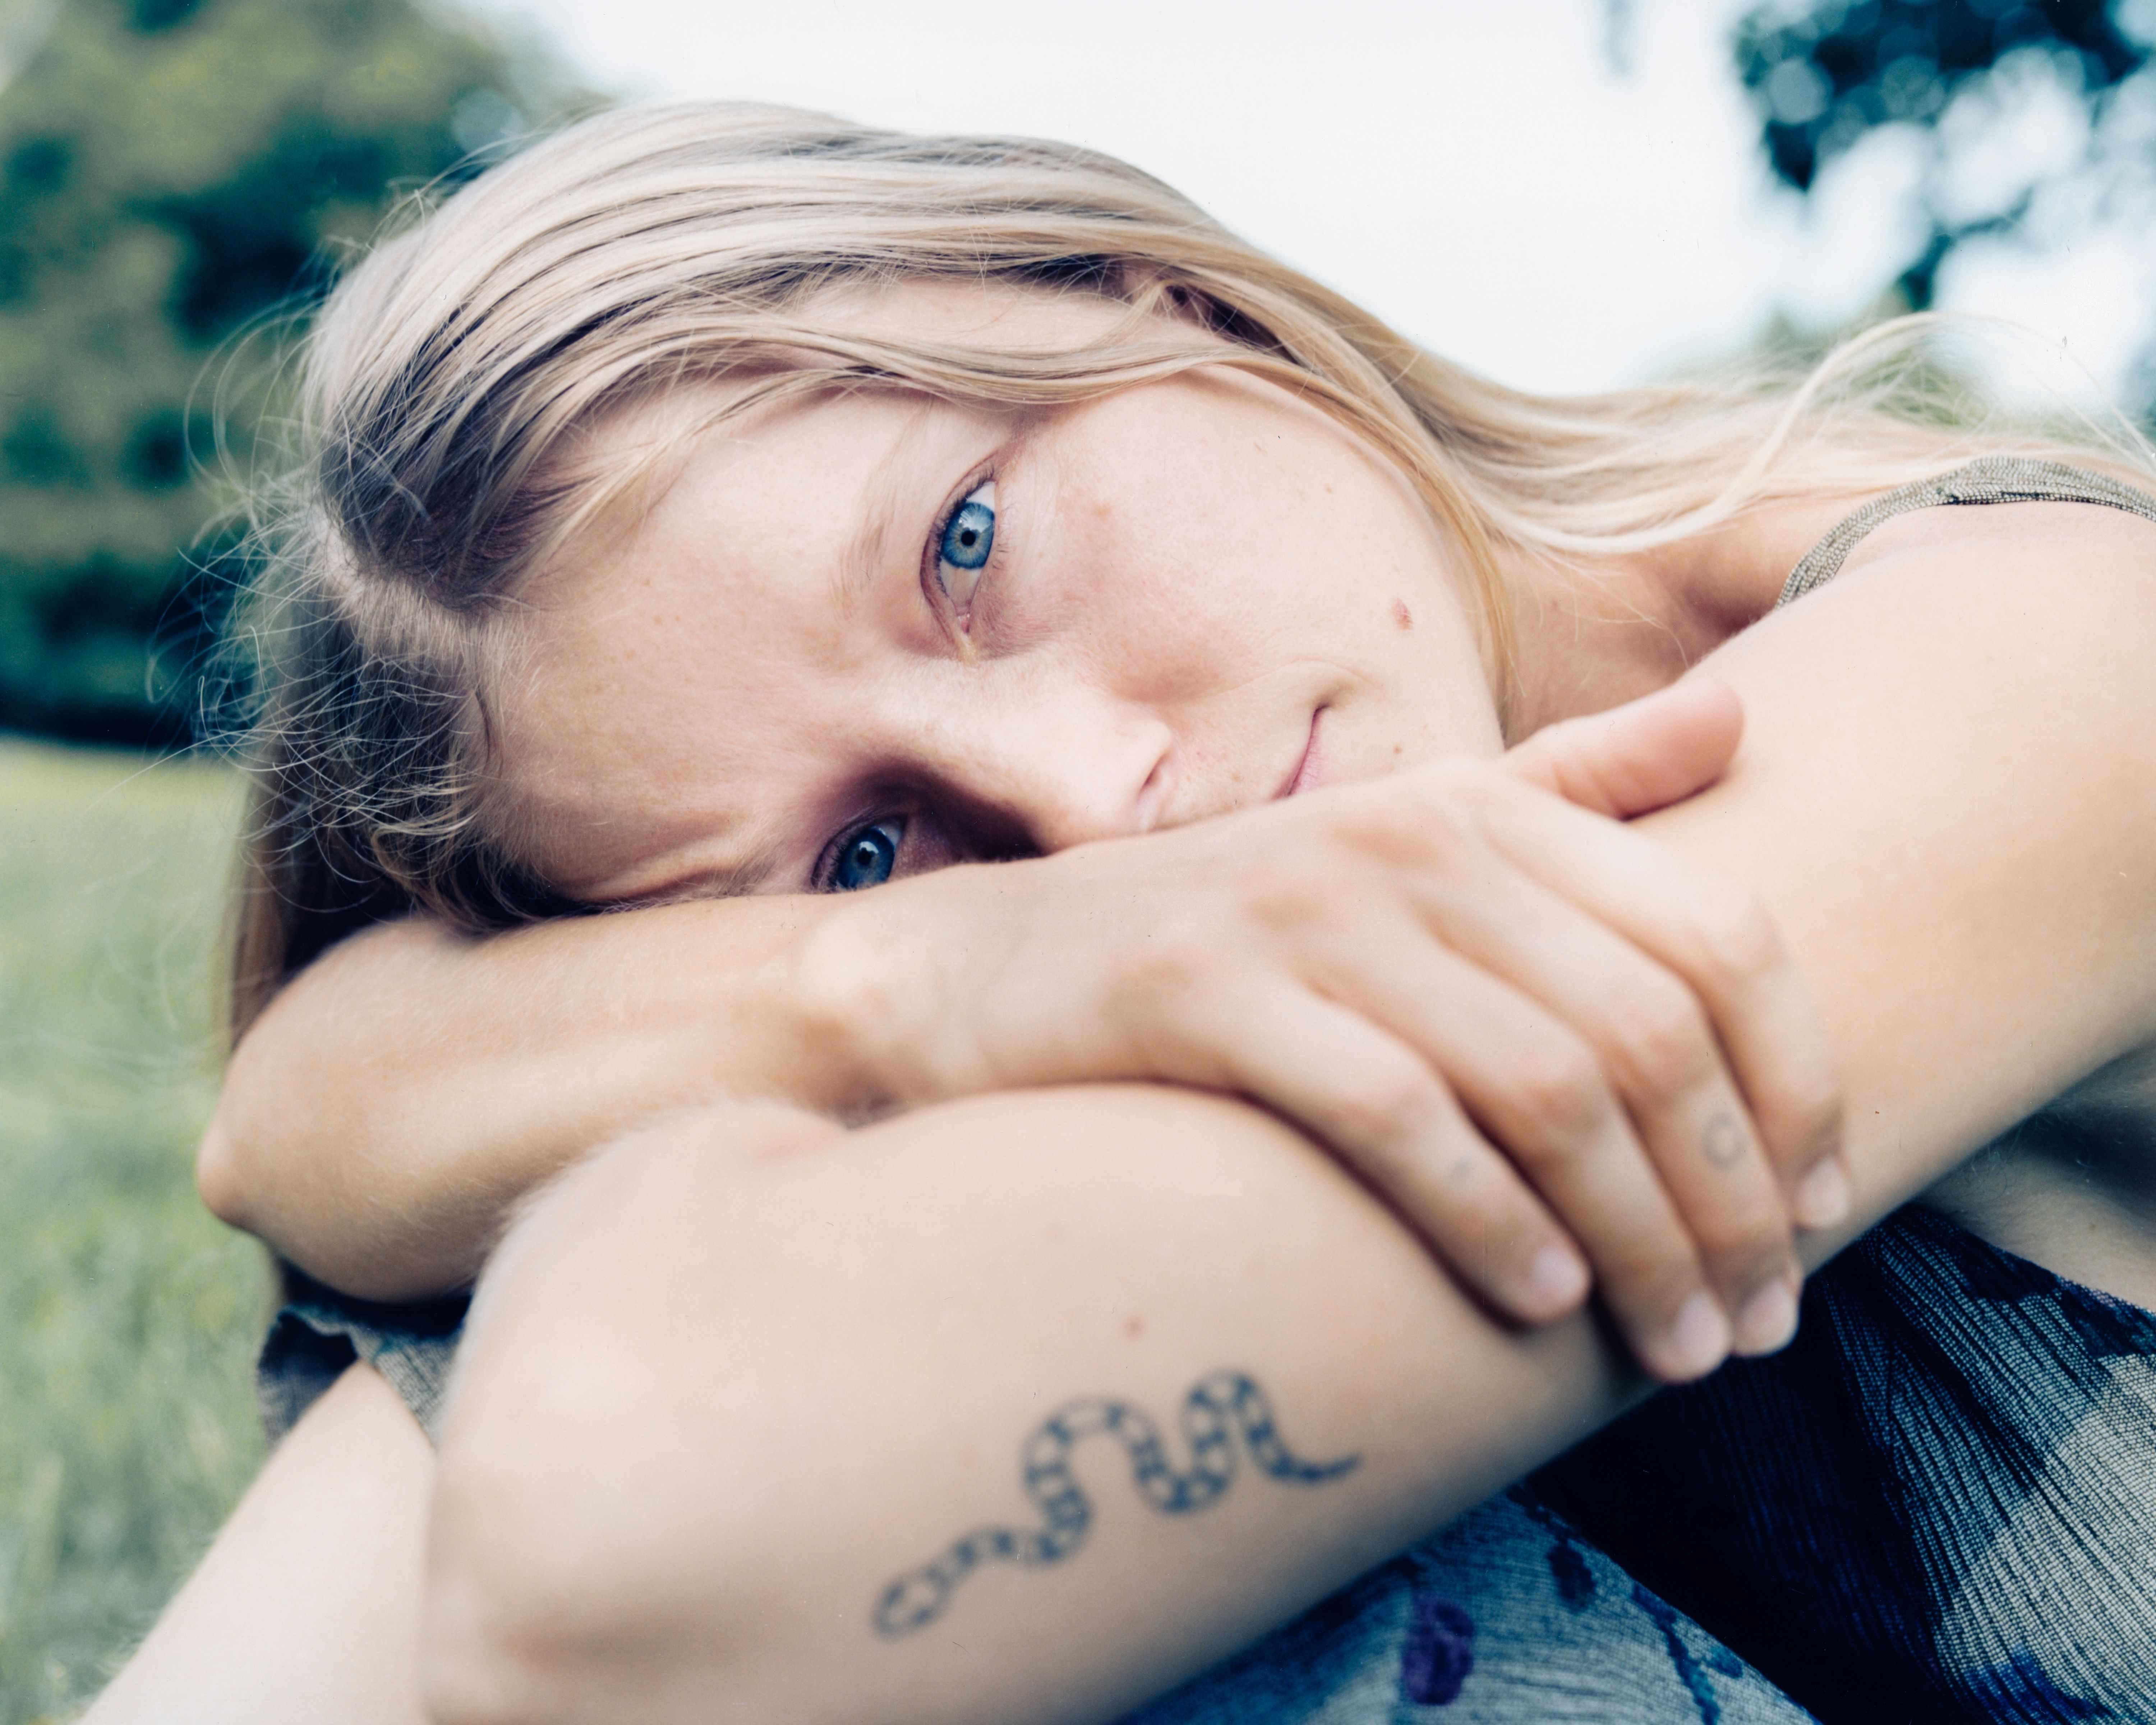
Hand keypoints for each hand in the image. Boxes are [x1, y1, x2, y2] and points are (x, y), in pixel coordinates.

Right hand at [805, 678, 1844, 1382]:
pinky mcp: (1207, 993)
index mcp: (1479, 808)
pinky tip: (1537, 1301)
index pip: (1715, 935)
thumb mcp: (1405, 835)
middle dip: (1729, 1198)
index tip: (1821, 1207)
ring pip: (1543, 1084)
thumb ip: (1570, 786)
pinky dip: (1487, 1218)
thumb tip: (1739, 723)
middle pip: (1645, 1030)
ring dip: (1635, 1237)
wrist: (983, 970)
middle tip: (1755, 1324)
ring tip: (1673, 1341)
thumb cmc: (1224, 932)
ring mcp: (1303, 912)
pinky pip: (1396, 1116)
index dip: (1798, 1078)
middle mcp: (1407, 841)